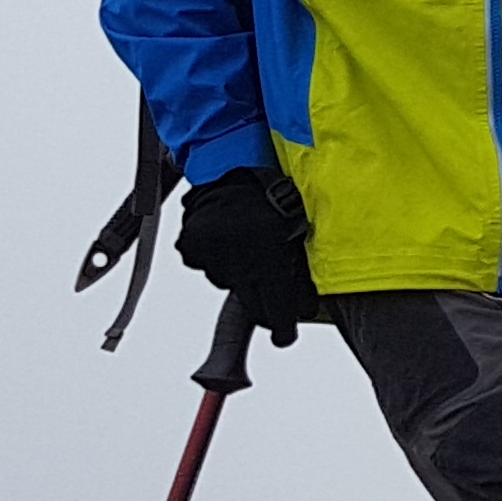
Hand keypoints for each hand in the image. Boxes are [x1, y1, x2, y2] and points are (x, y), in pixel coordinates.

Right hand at [172, 166, 316, 341]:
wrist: (232, 163)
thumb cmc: (274, 191)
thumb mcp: (297, 226)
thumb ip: (299, 264)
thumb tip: (310, 306)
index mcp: (269, 261)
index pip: (277, 311)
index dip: (283, 330)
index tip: (284, 337)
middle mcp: (239, 265)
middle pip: (253, 308)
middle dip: (267, 310)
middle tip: (275, 307)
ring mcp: (213, 257)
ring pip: (229, 284)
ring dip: (241, 277)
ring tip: (250, 249)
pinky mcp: (191, 248)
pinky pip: (206, 264)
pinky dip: (217, 257)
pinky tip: (228, 238)